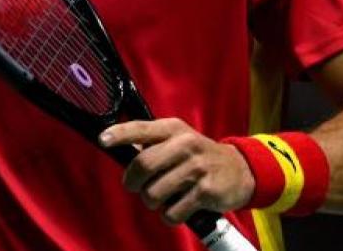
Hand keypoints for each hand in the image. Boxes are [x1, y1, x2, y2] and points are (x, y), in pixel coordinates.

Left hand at [99, 118, 255, 224]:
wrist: (240, 170)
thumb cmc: (198, 156)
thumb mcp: (178, 140)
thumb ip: (152, 143)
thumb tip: (121, 150)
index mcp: (173, 129)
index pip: (141, 128)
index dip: (119, 134)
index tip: (102, 140)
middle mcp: (185, 144)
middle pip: (143, 165)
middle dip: (133, 182)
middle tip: (136, 187)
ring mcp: (196, 168)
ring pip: (154, 193)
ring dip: (152, 202)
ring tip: (162, 198)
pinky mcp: (206, 192)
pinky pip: (172, 212)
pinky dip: (169, 216)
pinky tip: (178, 208)